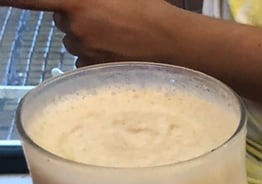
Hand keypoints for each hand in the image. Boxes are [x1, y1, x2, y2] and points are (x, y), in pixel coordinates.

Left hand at [2, 0, 184, 65]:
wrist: (175, 45)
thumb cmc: (150, 13)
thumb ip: (90, 0)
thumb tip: (76, 6)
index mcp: (77, 2)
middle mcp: (75, 27)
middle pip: (62, 22)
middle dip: (77, 20)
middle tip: (108, 20)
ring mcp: (85, 52)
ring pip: (75, 45)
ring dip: (90, 42)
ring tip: (119, 40)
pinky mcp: (95, 73)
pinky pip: (87, 65)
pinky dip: (99, 60)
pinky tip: (120, 56)